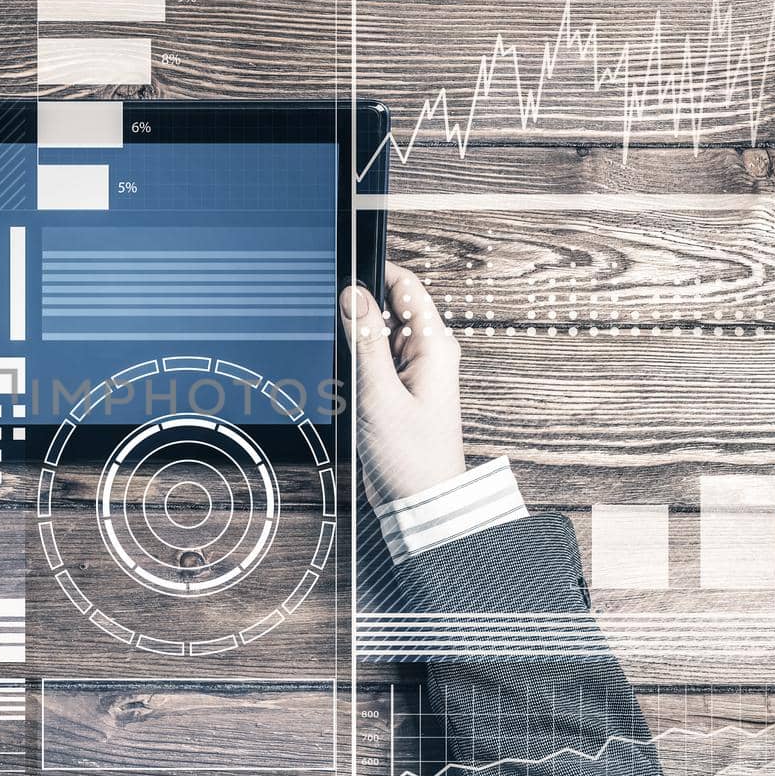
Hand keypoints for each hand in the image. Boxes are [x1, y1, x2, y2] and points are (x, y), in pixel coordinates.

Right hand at [339, 262, 465, 508]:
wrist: (420, 502)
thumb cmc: (413, 458)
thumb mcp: (380, 395)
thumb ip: (366, 341)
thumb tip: (352, 295)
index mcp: (433, 346)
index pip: (406, 286)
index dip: (374, 273)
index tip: (343, 274)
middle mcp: (426, 353)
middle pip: (386, 308)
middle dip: (358, 316)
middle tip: (340, 340)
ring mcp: (412, 371)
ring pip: (375, 337)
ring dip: (355, 348)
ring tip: (352, 378)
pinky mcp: (397, 390)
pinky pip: (373, 363)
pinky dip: (356, 369)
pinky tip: (351, 390)